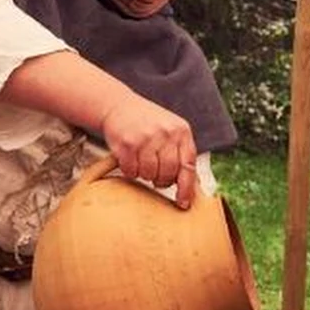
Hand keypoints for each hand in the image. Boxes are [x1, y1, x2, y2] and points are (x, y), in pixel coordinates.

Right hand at [100, 94, 197, 208]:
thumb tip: (190, 185)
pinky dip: (129, 170)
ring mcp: (146, 137)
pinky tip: (129, 159)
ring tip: (141, 161)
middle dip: (161, 180)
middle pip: (168, 172)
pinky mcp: (127, 143)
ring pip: (149, 174)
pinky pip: (131, 171)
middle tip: (154, 175)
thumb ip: (180, 152)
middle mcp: (165, 132)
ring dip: (144, 174)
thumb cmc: (146, 122)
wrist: (118, 106)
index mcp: (181, 130)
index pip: (188, 165)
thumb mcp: (170, 130)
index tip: (183, 203)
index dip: (186, 188)